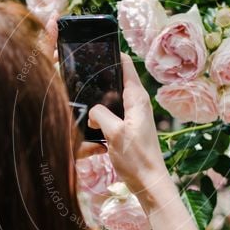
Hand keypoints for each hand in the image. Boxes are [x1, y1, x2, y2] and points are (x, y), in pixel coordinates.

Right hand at [88, 53, 172, 207]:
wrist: (150, 182)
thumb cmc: (136, 158)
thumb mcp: (114, 133)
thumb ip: (100, 115)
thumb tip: (92, 112)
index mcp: (137, 98)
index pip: (125, 65)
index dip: (111, 54)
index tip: (95, 46)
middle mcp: (137, 103)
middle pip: (116, 80)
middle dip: (100, 77)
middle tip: (79, 72)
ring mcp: (134, 116)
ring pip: (112, 99)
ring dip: (99, 98)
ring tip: (80, 94)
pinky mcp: (129, 128)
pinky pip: (112, 113)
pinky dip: (101, 113)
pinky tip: (88, 120)